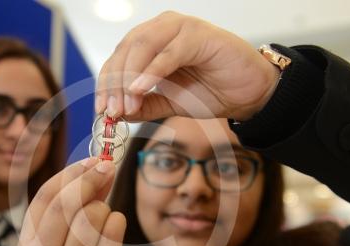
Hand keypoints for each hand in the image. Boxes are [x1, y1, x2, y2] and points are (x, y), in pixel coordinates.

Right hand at [17, 158, 133, 245]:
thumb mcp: (63, 238)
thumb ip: (76, 203)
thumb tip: (98, 165)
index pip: (44, 199)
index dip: (70, 173)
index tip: (93, 159)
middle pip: (64, 205)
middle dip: (88, 180)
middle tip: (107, 167)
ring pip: (90, 217)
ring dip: (104, 209)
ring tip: (103, 220)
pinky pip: (112, 232)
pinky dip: (117, 223)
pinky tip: (113, 234)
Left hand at [95, 11, 279, 120]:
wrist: (247, 93)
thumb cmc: (210, 91)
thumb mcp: (167, 103)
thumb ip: (142, 106)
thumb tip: (115, 114)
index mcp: (150, 42)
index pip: (117, 59)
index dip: (106, 85)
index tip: (102, 112)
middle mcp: (161, 28)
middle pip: (124, 52)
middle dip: (114, 84)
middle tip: (112, 112)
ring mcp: (179, 28)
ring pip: (141, 47)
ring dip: (129, 79)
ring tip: (126, 105)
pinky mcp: (198, 34)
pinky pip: (168, 52)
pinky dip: (151, 72)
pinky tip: (140, 90)